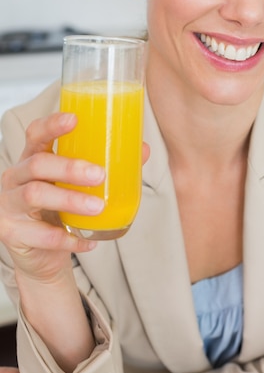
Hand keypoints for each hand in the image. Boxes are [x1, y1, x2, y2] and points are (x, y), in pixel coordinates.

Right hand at [0, 112, 105, 282]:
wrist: (40, 253)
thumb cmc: (59, 207)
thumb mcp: (77, 185)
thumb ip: (106, 166)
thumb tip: (142, 149)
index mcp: (32, 158)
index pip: (36, 134)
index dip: (52, 124)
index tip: (74, 119)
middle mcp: (15, 177)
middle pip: (37, 164)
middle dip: (69, 168)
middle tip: (99, 175)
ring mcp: (8, 205)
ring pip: (35, 195)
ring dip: (70, 200)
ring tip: (98, 207)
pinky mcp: (11, 233)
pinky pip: (39, 235)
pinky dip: (66, 239)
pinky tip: (88, 241)